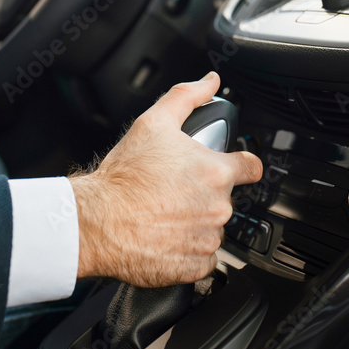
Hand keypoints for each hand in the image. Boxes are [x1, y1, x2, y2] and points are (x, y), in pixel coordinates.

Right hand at [70, 72, 262, 286]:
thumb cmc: (123, 178)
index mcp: (216, 173)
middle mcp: (218, 207)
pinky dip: (188, 250)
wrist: (97, 222)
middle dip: (204, 194)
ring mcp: (207, 238)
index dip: (242, 164)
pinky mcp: (194, 265)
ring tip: (165, 214)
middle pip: (225, 198)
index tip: (233, 168)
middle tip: (174, 190)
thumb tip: (209, 82)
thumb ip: (186, 97)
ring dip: (196, 222)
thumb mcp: (153, 123)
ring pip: (212, 228)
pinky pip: (202, 258)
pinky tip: (165, 238)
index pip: (252, 167)